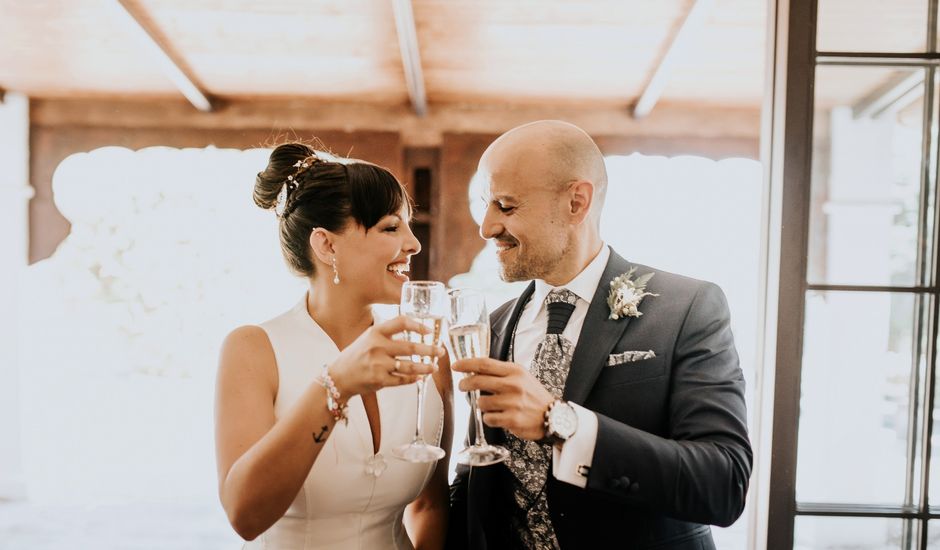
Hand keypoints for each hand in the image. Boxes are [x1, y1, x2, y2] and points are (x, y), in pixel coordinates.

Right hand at [329, 316, 445, 397]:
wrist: (338, 376)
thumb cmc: (356, 355)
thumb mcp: (368, 337)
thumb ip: (386, 333)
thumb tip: (412, 327)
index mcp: (376, 332)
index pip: (401, 322)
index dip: (418, 325)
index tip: (429, 330)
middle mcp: (377, 346)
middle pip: (411, 347)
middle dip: (430, 350)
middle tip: (441, 352)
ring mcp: (379, 364)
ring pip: (410, 366)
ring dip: (425, 368)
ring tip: (434, 368)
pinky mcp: (379, 380)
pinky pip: (402, 380)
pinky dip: (413, 379)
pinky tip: (420, 377)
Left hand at [453, 358, 553, 440]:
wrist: (553, 416)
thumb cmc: (533, 395)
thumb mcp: (521, 376)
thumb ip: (501, 372)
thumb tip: (475, 370)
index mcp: (514, 371)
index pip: (484, 364)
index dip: (467, 364)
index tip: (456, 365)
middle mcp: (513, 384)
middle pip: (478, 381)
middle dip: (465, 384)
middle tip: (463, 386)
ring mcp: (512, 402)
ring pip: (481, 402)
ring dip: (482, 405)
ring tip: (493, 406)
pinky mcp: (512, 419)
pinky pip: (488, 418)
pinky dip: (490, 418)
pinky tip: (499, 417)